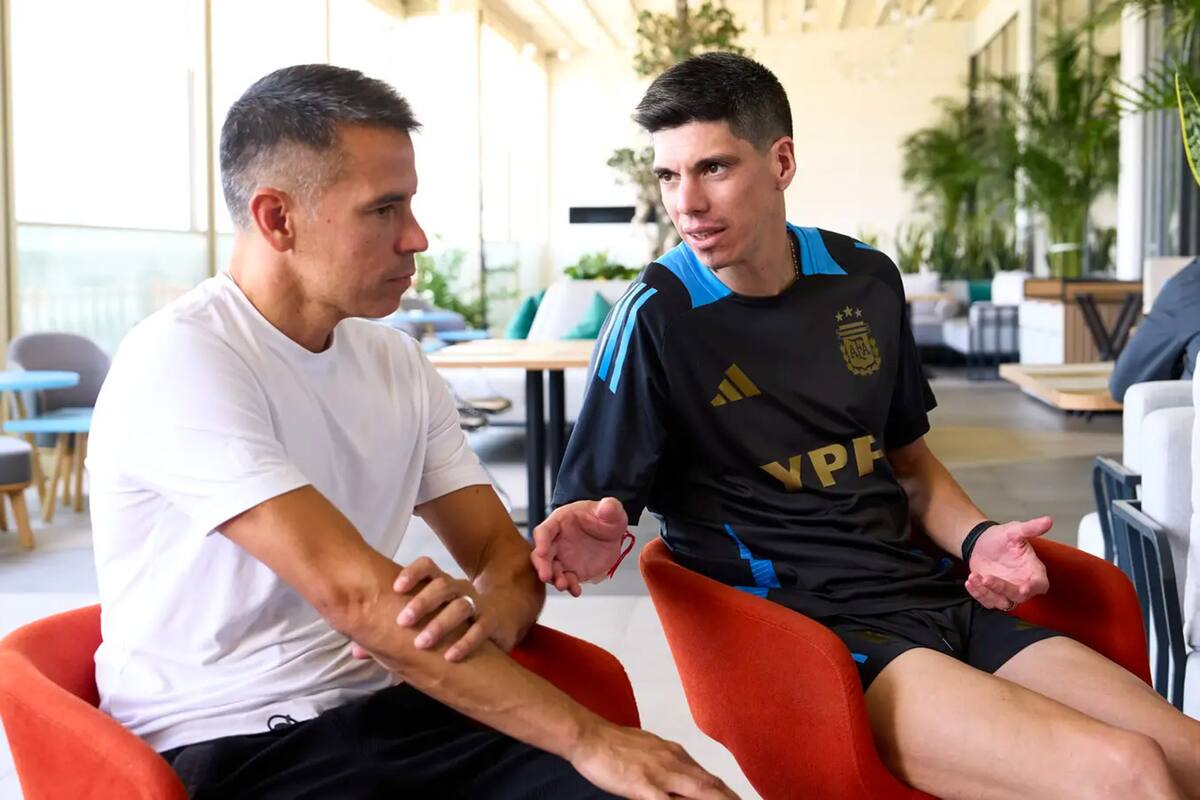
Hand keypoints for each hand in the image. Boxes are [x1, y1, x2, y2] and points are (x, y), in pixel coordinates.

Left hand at [352, 557, 494, 662]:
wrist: (500, 618)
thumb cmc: (451, 621)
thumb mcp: (425, 622)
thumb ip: (392, 634)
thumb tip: (356, 650)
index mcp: (440, 583)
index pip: (427, 566)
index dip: (412, 573)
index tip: (396, 586)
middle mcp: (459, 589)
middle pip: (442, 585)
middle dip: (422, 602)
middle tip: (403, 621)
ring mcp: (477, 604)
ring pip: (460, 606)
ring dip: (440, 624)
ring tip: (422, 643)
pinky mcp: (491, 622)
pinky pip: (480, 629)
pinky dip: (465, 642)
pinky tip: (450, 657)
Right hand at [531, 498, 627, 596]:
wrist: (612, 533)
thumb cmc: (605, 516)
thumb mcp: (611, 510)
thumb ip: (609, 507)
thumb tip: (607, 507)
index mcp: (560, 522)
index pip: (544, 531)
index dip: (541, 541)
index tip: (541, 551)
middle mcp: (556, 541)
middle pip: (541, 554)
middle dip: (542, 565)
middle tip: (546, 576)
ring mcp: (563, 557)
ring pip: (552, 570)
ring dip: (555, 579)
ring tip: (563, 585)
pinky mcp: (572, 570)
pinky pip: (567, 580)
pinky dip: (570, 586)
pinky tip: (576, 591)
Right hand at [569, 721, 738, 799]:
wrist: (589, 735)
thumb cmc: (613, 743)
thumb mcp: (648, 748)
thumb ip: (667, 762)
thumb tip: (681, 773)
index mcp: (674, 753)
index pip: (707, 776)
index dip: (725, 791)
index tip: (736, 799)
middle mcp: (673, 761)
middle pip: (710, 785)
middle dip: (729, 799)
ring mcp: (659, 774)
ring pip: (698, 792)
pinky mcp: (643, 785)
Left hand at [965, 516, 1051, 611]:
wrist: (981, 542)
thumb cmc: (1002, 537)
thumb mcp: (1015, 530)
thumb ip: (1031, 528)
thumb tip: (1048, 520)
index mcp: (1033, 570)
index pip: (1040, 584)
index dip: (1034, 587)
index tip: (1024, 588)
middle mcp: (1022, 583)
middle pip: (1018, 596)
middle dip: (1001, 588)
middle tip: (986, 577)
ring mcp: (1007, 591)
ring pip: (1001, 602)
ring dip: (986, 592)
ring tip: (974, 576)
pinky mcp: (993, 594)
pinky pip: (987, 601)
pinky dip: (977, 593)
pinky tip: (970, 580)